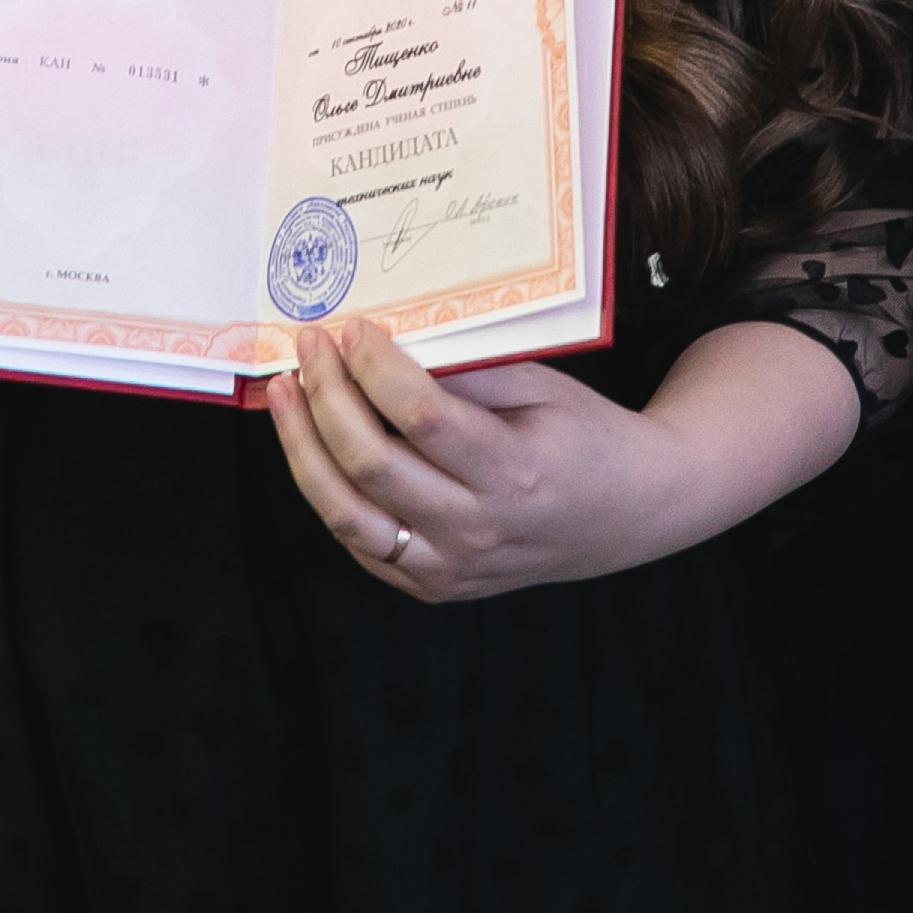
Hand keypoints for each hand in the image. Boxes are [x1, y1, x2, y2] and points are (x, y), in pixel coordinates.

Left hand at [258, 312, 855, 604]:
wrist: (629, 513)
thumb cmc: (587, 437)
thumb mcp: (544, 387)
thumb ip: (469, 369)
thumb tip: (383, 338)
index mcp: (516, 475)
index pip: (420, 417)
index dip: (375, 366)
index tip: (356, 326)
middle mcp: (478, 532)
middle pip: (370, 463)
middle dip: (327, 394)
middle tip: (311, 345)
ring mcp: (451, 568)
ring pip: (344, 513)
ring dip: (302, 446)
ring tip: (283, 392)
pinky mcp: (432, 586)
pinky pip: (358, 540)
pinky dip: (326, 489)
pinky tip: (312, 443)